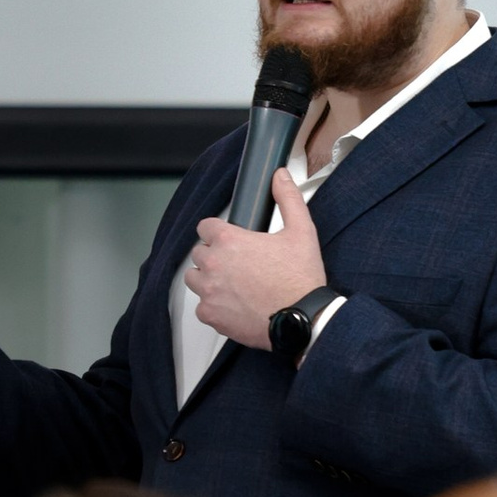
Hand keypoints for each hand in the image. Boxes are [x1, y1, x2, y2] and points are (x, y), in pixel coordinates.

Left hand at [185, 171, 325, 351]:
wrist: (302, 320)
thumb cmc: (300, 280)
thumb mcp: (301, 231)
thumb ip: (288, 199)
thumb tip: (279, 176)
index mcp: (229, 240)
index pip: (205, 226)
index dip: (218, 232)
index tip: (228, 240)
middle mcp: (214, 264)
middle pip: (199, 253)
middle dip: (214, 256)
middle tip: (236, 265)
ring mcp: (210, 292)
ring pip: (194, 279)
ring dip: (208, 279)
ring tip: (231, 284)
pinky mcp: (211, 316)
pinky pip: (201, 307)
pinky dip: (213, 307)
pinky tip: (233, 305)